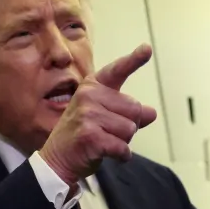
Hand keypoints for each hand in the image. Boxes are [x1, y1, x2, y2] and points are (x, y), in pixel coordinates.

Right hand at [39, 44, 157, 184]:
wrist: (58, 159)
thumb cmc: (84, 135)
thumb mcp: (105, 118)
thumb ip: (129, 113)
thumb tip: (152, 112)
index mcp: (93, 87)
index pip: (118, 70)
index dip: (134, 60)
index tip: (147, 49)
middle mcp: (89, 96)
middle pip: (135, 109)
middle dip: (129, 126)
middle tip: (107, 132)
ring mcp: (88, 114)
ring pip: (130, 129)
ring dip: (123, 141)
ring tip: (104, 142)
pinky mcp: (90, 135)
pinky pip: (123, 147)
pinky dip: (121, 155)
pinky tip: (106, 154)